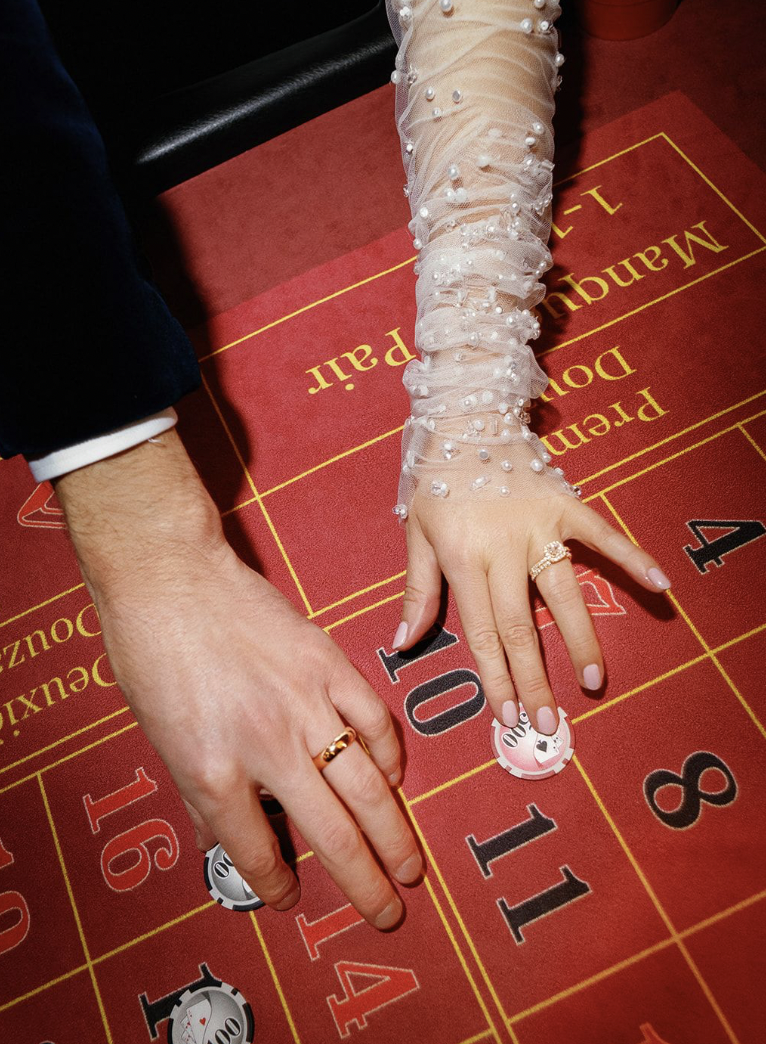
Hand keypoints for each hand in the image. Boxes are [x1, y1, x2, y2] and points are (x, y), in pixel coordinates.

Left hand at [54, 432, 420, 928]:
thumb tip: (226, 838)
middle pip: (331, 833)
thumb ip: (201, 795)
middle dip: (364, 882)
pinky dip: (388, 756)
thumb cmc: (151, 655)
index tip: (291, 899)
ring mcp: (305, 703)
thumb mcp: (160, 739)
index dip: (277, 886)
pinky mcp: (329, 666)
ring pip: (367, 786)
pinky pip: (373, 722)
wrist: (170, 579)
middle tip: (387, 911)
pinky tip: (392, 780)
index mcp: (212, 770)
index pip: (256, 851)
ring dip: (394, 834)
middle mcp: (266, 746)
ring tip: (410, 868)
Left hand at [393, 489, 670, 733]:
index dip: (496, 677)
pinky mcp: (566, 503)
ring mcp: (539, 525)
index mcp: (463, 557)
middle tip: (547, 722)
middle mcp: (503, 547)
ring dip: (579, 640)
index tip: (507, 715)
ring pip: (564, 592)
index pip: (482, 632)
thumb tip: (401, 644)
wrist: (465, 414)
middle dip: (534, 678)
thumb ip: (417, 590)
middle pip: (522, 626)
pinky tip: (660, 587)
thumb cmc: (434, 477)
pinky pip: (603, 535)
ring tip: (593, 681)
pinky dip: (632, 558)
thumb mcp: (414, 530)